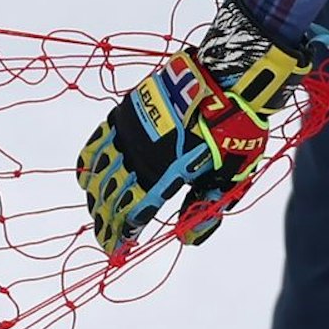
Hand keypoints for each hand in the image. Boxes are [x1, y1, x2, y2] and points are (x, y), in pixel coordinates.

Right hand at [76, 0, 326, 256]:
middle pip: (111, 196)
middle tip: (108, 236)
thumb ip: (207, 207)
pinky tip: (90, 176)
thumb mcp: (234, 174)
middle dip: (107, 220)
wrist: (232, 75)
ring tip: (99, 211)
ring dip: (97, 196)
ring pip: (99, 172)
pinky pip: (97, 142)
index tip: (117, 252)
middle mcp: (140, 154)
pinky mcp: (126, 110)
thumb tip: (186, 238)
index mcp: (166, 173)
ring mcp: (130, 131)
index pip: (133, 214)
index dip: (122, 236)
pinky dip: (91, 163)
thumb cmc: (238, 127)